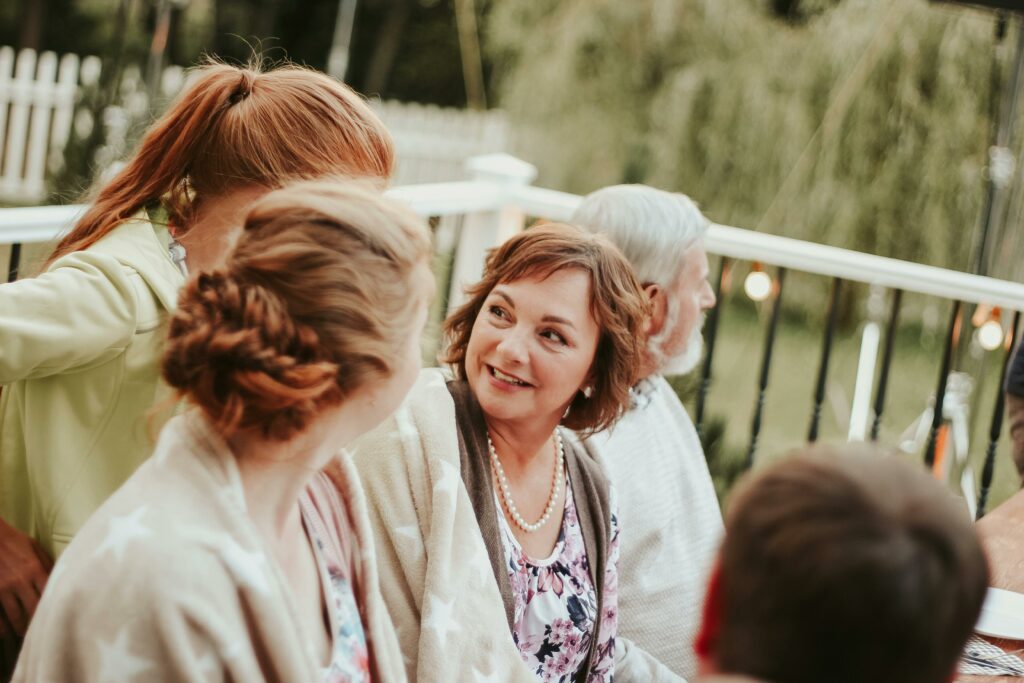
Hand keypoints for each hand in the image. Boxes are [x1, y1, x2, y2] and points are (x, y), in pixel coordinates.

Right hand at [0, 518, 50, 677]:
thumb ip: (48, 565)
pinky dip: (3, 628)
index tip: (63, 617)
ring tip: (28, 637)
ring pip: (16, 617)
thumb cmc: (15, 541)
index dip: (56, 608)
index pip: (50, 595)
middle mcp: (20, 581)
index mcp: (35, 569)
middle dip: (40, 624)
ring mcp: (3, 589)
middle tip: (47, 633)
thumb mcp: (35, 549)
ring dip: (23, 629)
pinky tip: (7, 635)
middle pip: (34, 610)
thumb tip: (63, 578)